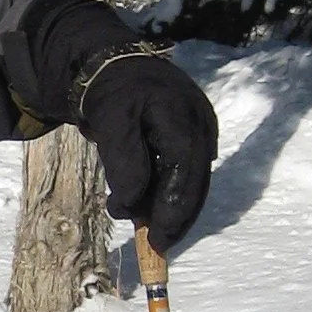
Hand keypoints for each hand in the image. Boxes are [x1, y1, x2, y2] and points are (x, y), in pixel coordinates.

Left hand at [75, 49, 217, 252]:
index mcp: (179, 111)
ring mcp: (202, 128)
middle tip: (155, 245)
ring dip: (173, 208)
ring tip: (144, 224)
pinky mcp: (196, 136)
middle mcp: (199, 120)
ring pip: (195, 180)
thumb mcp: (109, 124)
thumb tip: (135, 205)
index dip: (173, 206)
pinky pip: (190, 173)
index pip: (183, 167)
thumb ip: (124, 163)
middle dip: (176, 216)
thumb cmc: (111, 95)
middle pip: (195, 179)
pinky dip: (174, 194)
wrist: (116, 67)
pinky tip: (155, 208)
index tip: (157, 238)